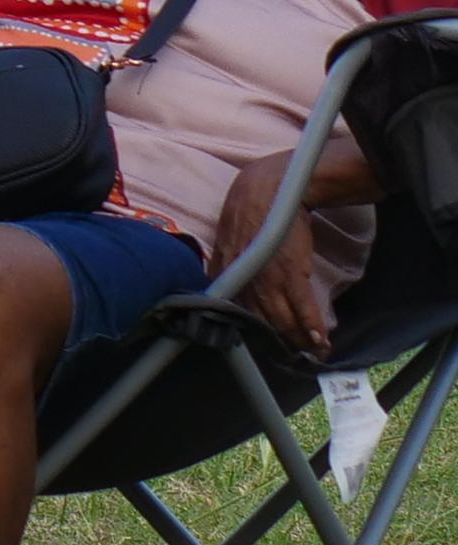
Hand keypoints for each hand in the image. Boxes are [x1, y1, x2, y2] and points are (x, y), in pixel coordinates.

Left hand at [216, 159, 338, 361]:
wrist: (270, 187)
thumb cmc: (250, 210)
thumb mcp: (228, 238)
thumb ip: (228, 264)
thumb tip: (223, 285)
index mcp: (225, 270)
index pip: (234, 309)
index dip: (250, 331)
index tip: (264, 345)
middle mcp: (243, 278)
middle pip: (262, 321)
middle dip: (280, 342)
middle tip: (296, 356)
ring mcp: (266, 277)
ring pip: (282, 319)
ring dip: (300, 339)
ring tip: (314, 351)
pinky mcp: (290, 271)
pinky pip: (302, 306)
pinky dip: (312, 325)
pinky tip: (321, 340)